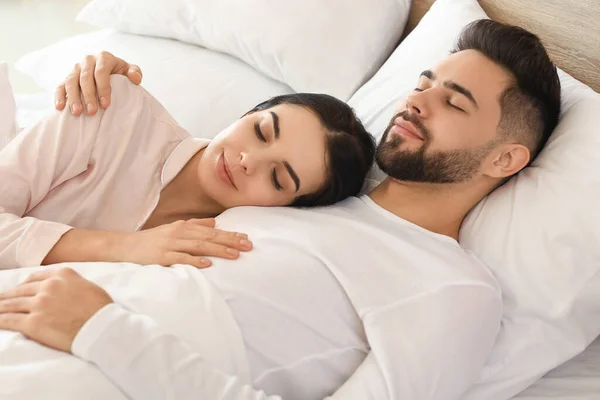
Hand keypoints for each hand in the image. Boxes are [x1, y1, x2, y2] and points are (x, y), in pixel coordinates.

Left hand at [0, 267, 111, 352]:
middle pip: (20, 291)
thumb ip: (70, 282)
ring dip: (0, 308)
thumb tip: (62, 288)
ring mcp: (39, 304)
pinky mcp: (33, 323)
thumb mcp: (87, 285)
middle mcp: (48, 286)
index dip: (23, 285)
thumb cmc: (100, 309)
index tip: (18, 290)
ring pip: (11, 305)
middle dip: (8, 296)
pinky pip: (9, 320)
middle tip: (0, 300)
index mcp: (61, 275)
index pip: (34, 278)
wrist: (101, 328)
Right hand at [55, 51, 142, 115]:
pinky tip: (60, 107)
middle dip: (88, 95)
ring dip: (73, 97)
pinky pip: (60, 85)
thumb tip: (135, 78)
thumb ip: (135, 72)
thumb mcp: (130, 71)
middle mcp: (88, 61)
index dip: (103, 88)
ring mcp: (76, 69)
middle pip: (85, 77)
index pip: (101, 71)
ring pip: (71, 81)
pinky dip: (59, 96)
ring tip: (77, 112)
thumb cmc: (121, 74)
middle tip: (92, 112)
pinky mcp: (67, 77)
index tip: (105, 104)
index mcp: (104, 58)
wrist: (109, 73)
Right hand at [114, 218, 252, 267]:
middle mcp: (179, 233)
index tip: (246, 238)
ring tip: (234, 254)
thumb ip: (194, 225)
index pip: (212, 231)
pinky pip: (180, 258)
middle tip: (248, 246)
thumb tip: (214, 223)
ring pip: (199, 246)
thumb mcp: (174, 229)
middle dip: (230, 241)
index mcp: (184, 226)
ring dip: (218, 250)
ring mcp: (170, 244)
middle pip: (209, 237)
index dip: (230, 234)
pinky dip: (194, 260)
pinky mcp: (161, 256)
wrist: (125, 246)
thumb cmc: (152, 239)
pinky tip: (207, 263)